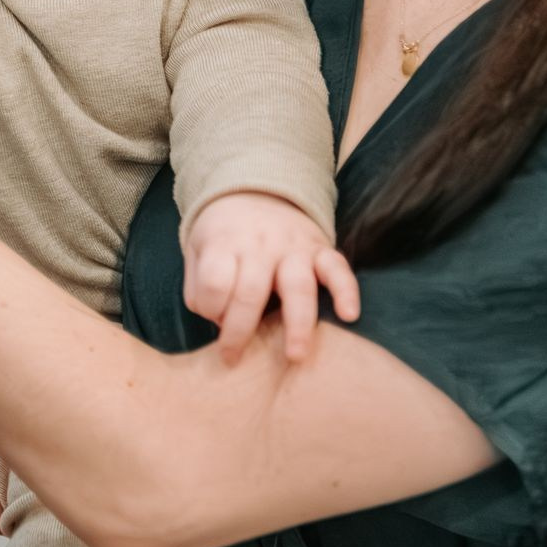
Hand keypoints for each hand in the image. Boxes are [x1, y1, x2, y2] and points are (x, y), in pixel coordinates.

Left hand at [183, 193, 359, 364]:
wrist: (256, 188)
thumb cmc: (224, 233)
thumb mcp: (197, 249)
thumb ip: (200, 286)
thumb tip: (218, 322)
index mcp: (224, 243)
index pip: (214, 282)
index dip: (210, 307)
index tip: (213, 319)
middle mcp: (260, 245)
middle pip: (251, 292)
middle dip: (241, 330)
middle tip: (234, 358)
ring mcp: (293, 247)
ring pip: (297, 286)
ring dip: (297, 324)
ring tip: (296, 355)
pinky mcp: (320, 249)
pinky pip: (338, 268)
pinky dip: (347, 291)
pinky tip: (349, 315)